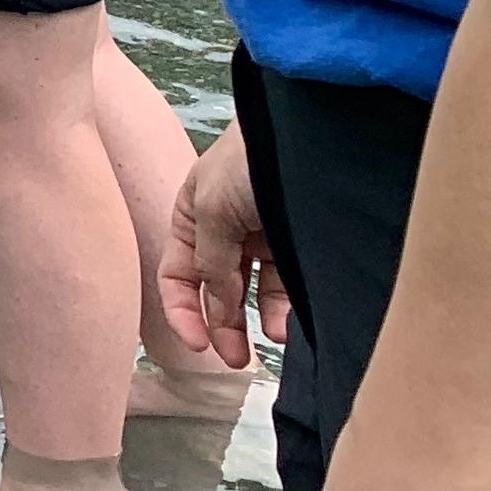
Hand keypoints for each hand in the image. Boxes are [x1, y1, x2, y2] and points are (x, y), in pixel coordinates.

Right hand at [163, 122, 287, 368]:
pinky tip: (291, 321)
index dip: (182, 311)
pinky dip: (287, 306)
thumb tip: (215, 309)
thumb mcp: (213, 210)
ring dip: (259, 319)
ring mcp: (262, 235)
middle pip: (216, 289)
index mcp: (191, 216)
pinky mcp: (299, 241)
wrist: (313, 130)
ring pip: (255, 291)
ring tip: (278, 337)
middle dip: (223, 325)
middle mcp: (224, 228)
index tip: (198, 345)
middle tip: (236, 359)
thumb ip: (209, 265)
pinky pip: (288, 283)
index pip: (177, 275)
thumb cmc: (251, 160)